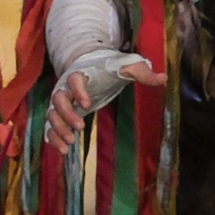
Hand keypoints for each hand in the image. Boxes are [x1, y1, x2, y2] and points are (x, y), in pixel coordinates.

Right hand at [46, 56, 161, 153]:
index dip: (78, 92)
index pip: (74, 80)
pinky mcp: (62, 113)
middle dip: (66, 114)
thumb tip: (164, 78)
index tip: (87, 105)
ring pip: (52, 115)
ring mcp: (61, 101)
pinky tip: (62, 150)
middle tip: (80, 128)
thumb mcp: (128, 66)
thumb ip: (143, 72)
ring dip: (58, 129)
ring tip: (70, 144)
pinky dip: (53, 137)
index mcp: (81, 74)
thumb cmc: (110, 66)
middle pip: (58, 100)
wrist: (90, 64)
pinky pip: (51, 126)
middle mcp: (65, 87)